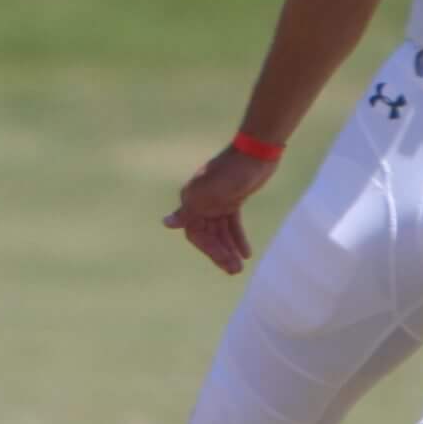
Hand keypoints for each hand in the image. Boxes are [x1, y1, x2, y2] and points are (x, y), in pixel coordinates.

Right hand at [164, 146, 273, 274]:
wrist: (257, 152)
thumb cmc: (231, 173)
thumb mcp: (209, 194)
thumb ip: (188, 210)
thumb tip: (166, 223)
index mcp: (192, 199)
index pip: (195, 233)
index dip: (208, 249)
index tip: (223, 260)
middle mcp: (202, 201)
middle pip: (208, 234)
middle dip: (221, 253)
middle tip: (235, 271)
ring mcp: (218, 200)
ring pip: (221, 231)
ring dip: (230, 248)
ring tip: (240, 266)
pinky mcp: (233, 198)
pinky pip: (232, 223)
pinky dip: (238, 237)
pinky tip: (246, 253)